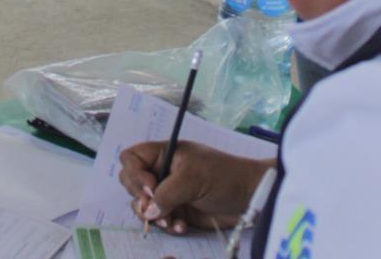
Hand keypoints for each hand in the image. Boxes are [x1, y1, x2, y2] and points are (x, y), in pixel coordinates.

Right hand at [118, 141, 268, 234]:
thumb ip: (167, 193)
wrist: (249, 198)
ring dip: (153, 216)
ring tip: (170, 222)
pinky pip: (159, 220)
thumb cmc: (224, 176)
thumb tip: (147, 211)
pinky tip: (181, 227)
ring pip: (142, 205)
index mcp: (165, 154)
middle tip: (154, 208)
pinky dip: (166, 225)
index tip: (151, 187)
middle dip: (141, 198)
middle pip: (131, 183)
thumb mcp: (194, 178)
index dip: (134, 173)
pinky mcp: (176, 211)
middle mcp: (162, 171)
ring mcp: (168, 192)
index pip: (132, 158)